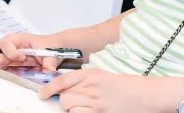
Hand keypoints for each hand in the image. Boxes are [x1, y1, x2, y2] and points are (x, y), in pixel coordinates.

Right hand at [0, 32, 66, 74]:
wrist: (56, 50)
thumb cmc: (51, 46)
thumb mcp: (52, 52)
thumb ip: (50, 60)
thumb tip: (49, 68)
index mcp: (22, 40)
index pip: (8, 42)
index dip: (11, 51)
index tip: (21, 57)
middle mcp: (15, 48)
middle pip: (0, 54)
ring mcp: (15, 58)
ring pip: (0, 62)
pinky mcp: (17, 67)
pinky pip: (6, 70)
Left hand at [39, 69, 177, 111]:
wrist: (141, 95)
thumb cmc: (121, 86)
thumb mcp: (100, 76)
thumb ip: (82, 80)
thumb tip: (63, 88)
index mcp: (90, 74)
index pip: (63, 81)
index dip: (49, 88)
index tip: (42, 94)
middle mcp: (91, 87)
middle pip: (64, 97)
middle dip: (65, 101)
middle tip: (74, 102)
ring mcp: (95, 103)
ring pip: (69, 107)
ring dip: (71, 110)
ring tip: (82, 108)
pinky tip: (85, 112)